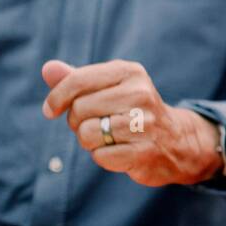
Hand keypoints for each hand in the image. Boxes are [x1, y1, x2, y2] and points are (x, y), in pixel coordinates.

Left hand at [41, 59, 224, 186]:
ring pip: (86, 133)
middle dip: (77, 122)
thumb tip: (48, 68)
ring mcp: (145, 124)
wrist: (177, 140)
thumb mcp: (109, 88)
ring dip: (89, 141)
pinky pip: (100, 156)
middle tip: (97, 124)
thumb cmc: (133, 111)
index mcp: (130, 72)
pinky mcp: (144, 152)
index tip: (51, 110)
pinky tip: (120, 151)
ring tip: (109, 138)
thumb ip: (77, 79)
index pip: (78, 80)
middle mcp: (140, 94)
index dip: (56, 98)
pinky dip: (103, 157)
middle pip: (79, 109)